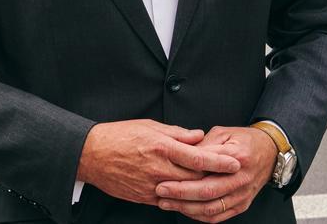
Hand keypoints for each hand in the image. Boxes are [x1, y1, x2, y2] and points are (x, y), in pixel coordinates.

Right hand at [77, 120, 241, 205]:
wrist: (91, 155)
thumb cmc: (119, 136)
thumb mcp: (149, 126)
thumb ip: (177, 133)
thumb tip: (198, 136)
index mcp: (161, 147)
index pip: (198, 157)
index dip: (219, 162)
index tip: (235, 163)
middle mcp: (158, 168)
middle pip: (196, 177)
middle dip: (215, 176)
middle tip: (230, 173)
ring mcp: (151, 185)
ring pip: (185, 192)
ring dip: (200, 188)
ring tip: (213, 182)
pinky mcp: (145, 197)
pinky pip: (170, 200)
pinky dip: (183, 197)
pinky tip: (190, 192)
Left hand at [153, 126, 277, 221]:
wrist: (269, 152)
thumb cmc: (244, 140)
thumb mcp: (223, 133)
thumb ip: (203, 145)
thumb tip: (182, 153)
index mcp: (237, 157)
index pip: (207, 170)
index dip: (183, 176)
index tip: (164, 175)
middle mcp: (241, 179)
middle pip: (208, 192)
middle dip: (181, 194)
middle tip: (161, 191)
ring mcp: (243, 195)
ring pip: (211, 208)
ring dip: (186, 208)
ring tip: (167, 203)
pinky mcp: (242, 205)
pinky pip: (218, 216)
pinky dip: (199, 216)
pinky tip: (184, 210)